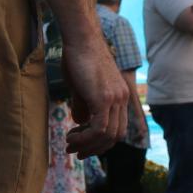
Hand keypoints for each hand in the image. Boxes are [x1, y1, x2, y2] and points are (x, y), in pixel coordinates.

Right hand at [63, 37, 129, 156]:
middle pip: (116, 135)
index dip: (101, 141)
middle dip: (95, 148)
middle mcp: (122, 99)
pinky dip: (85, 138)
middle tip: (76, 152)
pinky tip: (71, 137)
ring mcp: (116, 99)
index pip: (118, 128)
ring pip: (108, 135)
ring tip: (69, 145)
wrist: (81, 40)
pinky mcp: (104, 98)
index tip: (81, 144)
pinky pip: (99, 129)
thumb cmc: (78, 59)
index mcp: (120, 96)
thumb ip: (84, 105)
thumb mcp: (82, 87)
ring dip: (88, 145)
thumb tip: (81, 124)